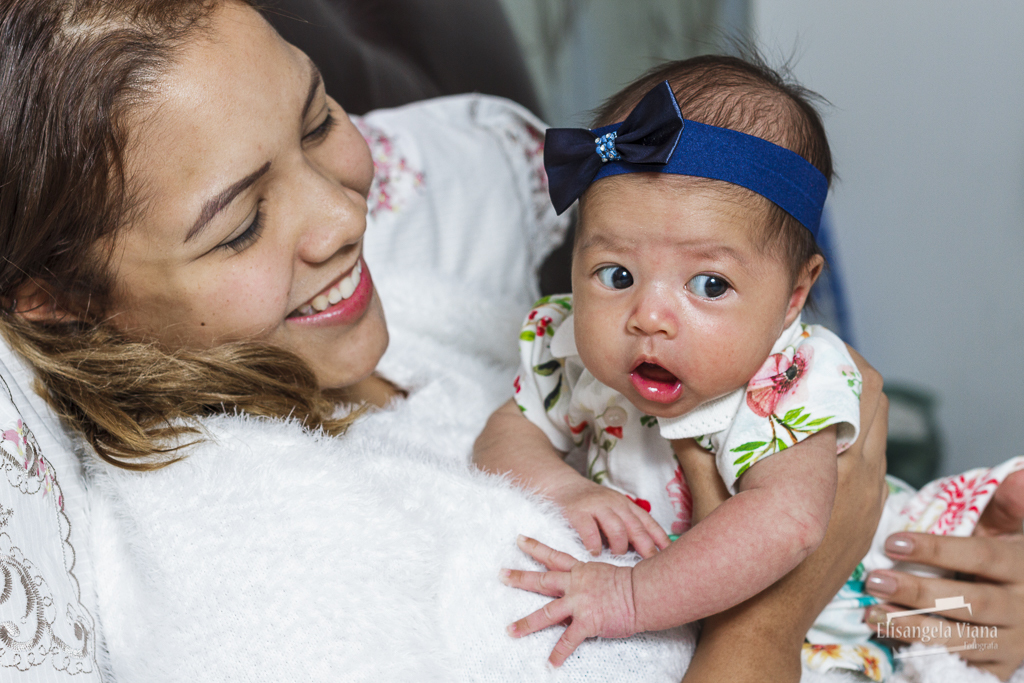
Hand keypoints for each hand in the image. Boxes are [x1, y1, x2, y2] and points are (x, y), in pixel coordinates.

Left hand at [502, 535, 637, 666]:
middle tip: (501, 574)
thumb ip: (591, 579)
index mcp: (581, 570)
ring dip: (528, 623)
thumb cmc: (631, 583)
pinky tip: (551, 663)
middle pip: (542, 580)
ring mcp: (579, 603)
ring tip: (511, 630)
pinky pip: (569, 640)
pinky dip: (559, 653)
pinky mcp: (587, 622)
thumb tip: (587, 587)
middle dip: (520, 578)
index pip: (554, 556)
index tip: (519, 540)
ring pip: (547, 612)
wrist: (643, 593)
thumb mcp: (606, 573)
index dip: (535, 547)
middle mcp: (576, 584)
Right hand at [549, 476, 669, 557]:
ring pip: (617, 529)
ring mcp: (596, 506)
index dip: (660, 540)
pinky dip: (595, 546)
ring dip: (620, 547)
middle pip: (636, 528)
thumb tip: (649, 551)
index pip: (648, 523)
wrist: (561, 485)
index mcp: (626, 505)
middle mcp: (614, 504)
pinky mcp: (577, 512)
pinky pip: (590, 531)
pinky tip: (595, 554)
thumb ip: (628, 525)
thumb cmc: (590, 504)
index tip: (671, 557)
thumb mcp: (613, 509)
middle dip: (646, 548)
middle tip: (650, 566)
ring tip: (617, 558)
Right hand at [679, 346, 887, 682]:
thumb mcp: (711, 501)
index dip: (834, 356)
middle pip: (875, 400)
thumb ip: (699, 451)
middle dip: (844, 371)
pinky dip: (849, 437)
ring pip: (876, 431)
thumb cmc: (738, 567)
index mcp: (832, 469)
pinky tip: (812, 438)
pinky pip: (871, 461)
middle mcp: (864, 480)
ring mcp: (871, 501)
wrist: (764, 626)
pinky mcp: (867, 519)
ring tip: (806, 391)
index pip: (855, 390)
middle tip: (806, 357)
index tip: (805, 340)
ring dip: (847, 403)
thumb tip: (682, 412)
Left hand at [865, 471, 1023, 680]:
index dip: (938, 549)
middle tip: (874, 581)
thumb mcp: (1007, 528)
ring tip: (871, 613)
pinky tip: (891, 641)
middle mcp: (1022, 609)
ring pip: (962, 639)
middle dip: (918, 592)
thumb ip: (1006, 503)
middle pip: (969, 602)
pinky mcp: (998, 669)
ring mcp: (1012, 643)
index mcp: (1021, 566)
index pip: (981, 557)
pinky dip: (924, 655)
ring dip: (912, 627)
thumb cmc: (1002, 558)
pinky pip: (960, 666)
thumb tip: (1021, 475)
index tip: (893, 541)